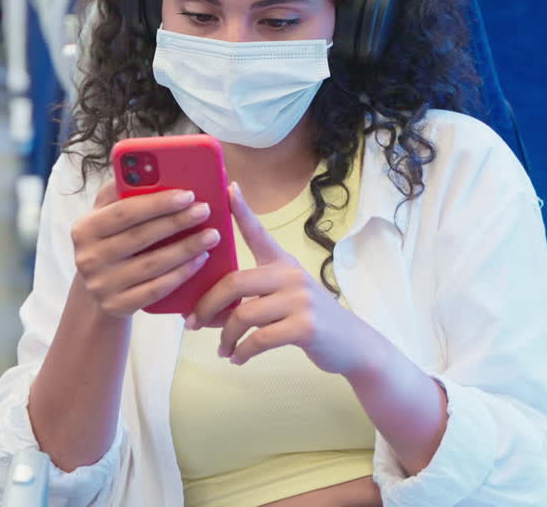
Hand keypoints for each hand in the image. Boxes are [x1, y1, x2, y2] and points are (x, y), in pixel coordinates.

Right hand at [71, 181, 221, 317]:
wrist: (97, 292)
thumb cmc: (111, 243)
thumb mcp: (106, 217)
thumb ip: (121, 192)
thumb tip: (152, 167)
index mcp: (84, 228)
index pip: (124, 212)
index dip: (158, 202)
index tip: (188, 193)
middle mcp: (88, 258)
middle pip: (140, 237)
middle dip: (177, 222)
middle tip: (205, 210)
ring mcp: (101, 285)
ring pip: (151, 265)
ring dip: (186, 248)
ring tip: (211, 235)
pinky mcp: (116, 307)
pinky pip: (155, 289)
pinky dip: (180, 274)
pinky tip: (200, 261)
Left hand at [187, 182, 382, 377]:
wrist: (353, 346)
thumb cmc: (310, 321)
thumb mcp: (286, 298)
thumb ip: (253, 297)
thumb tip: (208, 311)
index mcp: (283, 264)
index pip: (259, 232)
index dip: (242, 210)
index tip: (229, 187)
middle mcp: (291, 275)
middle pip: (234, 282)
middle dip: (207, 305)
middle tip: (192, 323)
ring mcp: (300, 300)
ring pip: (243, 314)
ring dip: (225, 336)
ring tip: (222, 349)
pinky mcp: (305, 327)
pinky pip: (259, 339)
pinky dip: (242, 351)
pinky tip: (236, 358)